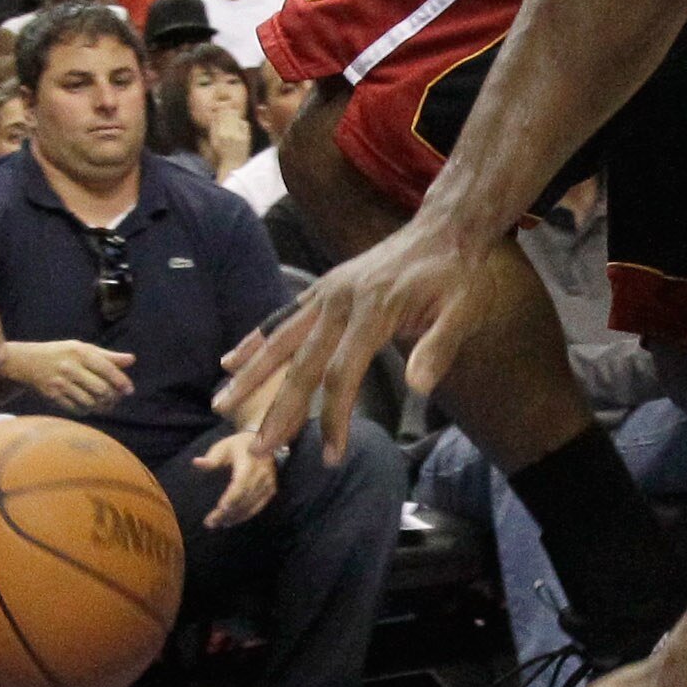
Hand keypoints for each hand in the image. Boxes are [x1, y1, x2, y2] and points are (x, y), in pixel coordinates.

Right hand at [8, 337, 133, 411]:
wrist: (27, 362)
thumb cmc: (62, 354)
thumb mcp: (83, 348)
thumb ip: (108, 356)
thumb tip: (132, 360)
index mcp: (80, 352)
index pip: (106, 369)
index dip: (121, 381)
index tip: (129, 390)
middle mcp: (69, 367)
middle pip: (100, 389)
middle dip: (112, 397)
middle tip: (116, 399)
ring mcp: (60, 383)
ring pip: (90, 402)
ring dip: (101, 406)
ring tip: (105, 404)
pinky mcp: (52, 397)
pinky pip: (77, 410)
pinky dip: (87, 410)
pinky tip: (89, 406)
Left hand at [192, 427, 278, 528]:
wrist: (264, 443)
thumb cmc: (238, 446)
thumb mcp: (224, 447)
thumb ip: (212, 457)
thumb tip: (197, 463)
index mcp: (250, 460)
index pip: (242, 481)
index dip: (233, 495)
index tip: (221, 507)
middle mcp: (262, 473)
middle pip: (245, 496)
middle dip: (228, 512)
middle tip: (210, 522)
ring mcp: (268, 482)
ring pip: (251, 504)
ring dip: (234, 516)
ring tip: (217, 524)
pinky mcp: (271, 490)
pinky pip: (258, 507)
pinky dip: (244, 516)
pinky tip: (231, 521)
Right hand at [218, 206, 489, 462]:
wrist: (444, 229)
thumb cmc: (457, 276)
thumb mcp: (464, 311)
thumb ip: (438, 348)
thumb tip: (419, 388)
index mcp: (373, 312)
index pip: (343, 374)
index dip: (334, 418)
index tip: (331, 457)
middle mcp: (340, 302)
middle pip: (302, 363)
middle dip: (279, 410)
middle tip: (259, 450)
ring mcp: (326, 293)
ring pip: (280, 339)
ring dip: (250, 374)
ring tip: (222, 406)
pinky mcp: (323, 288)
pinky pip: (282, 317)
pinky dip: (255, 339)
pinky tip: (231, 360)